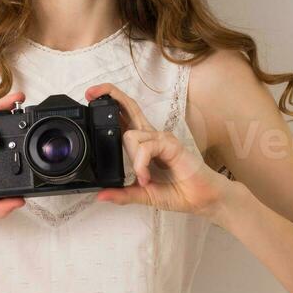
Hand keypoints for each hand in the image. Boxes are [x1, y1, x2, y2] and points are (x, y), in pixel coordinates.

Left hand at [86, 82, 233, 218]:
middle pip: (129, 107)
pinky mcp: (170, 144)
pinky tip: (146, 177)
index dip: (109, 105)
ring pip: (131, 136)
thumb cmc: (177, 192)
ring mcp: (162, 138)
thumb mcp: (142, 194)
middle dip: (110, 95)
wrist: (200, 199)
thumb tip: (100, 195)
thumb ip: (122, 194)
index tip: (91, 97)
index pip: (125, 117)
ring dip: (133, 160)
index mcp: (143, 144)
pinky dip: (141, 164)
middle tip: (91, 93)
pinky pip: (146, 148)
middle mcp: (151, 137)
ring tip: (143, 179)